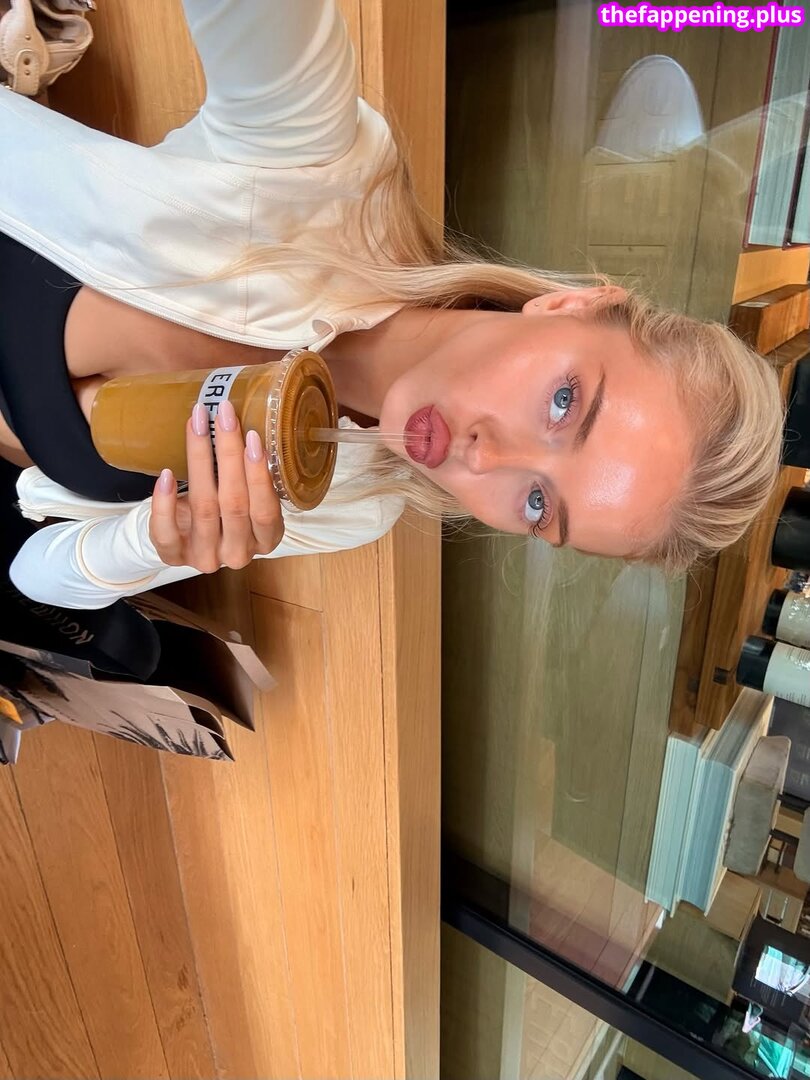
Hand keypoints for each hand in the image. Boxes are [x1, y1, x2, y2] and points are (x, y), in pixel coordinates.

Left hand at [149, 400, 283, 572]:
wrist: (187, 536)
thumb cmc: (225, 509)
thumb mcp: (248, 498)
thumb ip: (251, 477)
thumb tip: (245, 424)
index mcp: (265, 540)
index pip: (265, 512)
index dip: (259, 475)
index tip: (253, 436)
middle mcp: (237, 553)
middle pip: (234, 504)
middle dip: (229, 454)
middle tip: (224, 415)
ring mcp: (205, 557)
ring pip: (203, 508)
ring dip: (199, 461)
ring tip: (197, 424)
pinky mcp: (174, 556)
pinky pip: (167, 531)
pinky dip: (164, 501)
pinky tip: (166, 474)